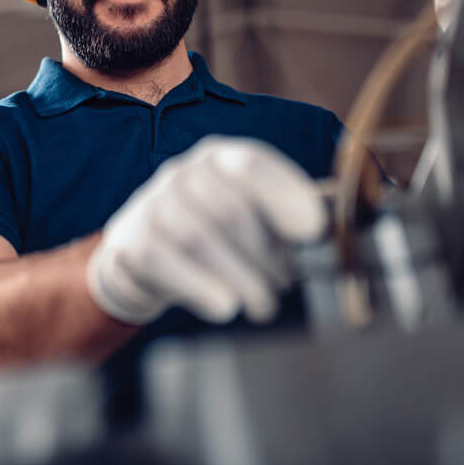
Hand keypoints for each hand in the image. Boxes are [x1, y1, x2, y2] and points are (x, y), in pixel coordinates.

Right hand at [86, 135, 326, 324]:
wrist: (143, 257)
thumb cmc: (213, 237)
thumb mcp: (249, 216)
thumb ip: (288, 220)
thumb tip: (332, 236)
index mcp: (219, 157)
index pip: (252, 164)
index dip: (286, 197)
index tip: (313, 233)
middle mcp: (182, 171)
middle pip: (232, 210)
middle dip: (268, 256)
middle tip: (285, 285)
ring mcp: (152, 202)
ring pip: (201, 239)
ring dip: (242, 280)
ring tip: (263, 305)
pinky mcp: (131, 239)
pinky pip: (166, 263)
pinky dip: (203, 289)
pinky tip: (225, 307)